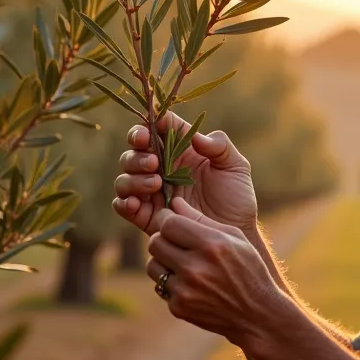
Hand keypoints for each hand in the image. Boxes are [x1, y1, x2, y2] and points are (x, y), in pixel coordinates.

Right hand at [112, 111, 256, 234]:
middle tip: (154, 163)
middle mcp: (162, 169)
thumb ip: (220, 146)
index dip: (149, 125)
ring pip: (125, 177)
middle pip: (134, 152)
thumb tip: (196, 138)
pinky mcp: (147, 216)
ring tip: (155, 184)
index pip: (156, 130)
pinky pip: (123, 205)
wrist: (234, 234)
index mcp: (181, 151)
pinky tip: (136, 204)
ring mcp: (152, 192)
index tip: (153, 129)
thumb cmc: (237, 198)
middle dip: (138, 154)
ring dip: (133, 178)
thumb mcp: (235, 167)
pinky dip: (124, 202)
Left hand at [146, 199, 283, 343]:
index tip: (173, 222)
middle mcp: (196, 268)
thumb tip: (174, 203)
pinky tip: (191, 283)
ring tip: (183, 263)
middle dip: (164, 239)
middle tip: (177, 242)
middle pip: (155, 242)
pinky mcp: (179, 307)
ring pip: (153, 265)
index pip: (169, 224)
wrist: (256, 314)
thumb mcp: (234, 238)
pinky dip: (172, 283)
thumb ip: (202, 220)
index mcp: (212, 245)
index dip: (168, 220)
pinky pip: (161, 286)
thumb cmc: (248, 269)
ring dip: (164, 261)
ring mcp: (185, 290)